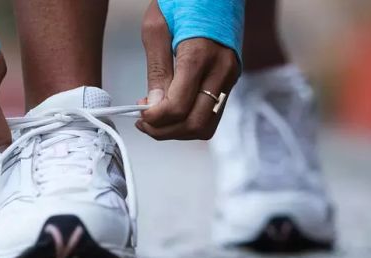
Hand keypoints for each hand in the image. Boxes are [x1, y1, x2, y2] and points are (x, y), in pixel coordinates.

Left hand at [136, 0, 239, 140]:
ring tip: (157, 120)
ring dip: (178, 131)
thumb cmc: (184, 0)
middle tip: (145, 123)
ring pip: (206, 126)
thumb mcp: (157, 27)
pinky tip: (173, 112)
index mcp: (199, 55)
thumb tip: (154, 104)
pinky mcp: (230, 81)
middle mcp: (220, 71)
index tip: (140, 114)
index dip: (155, 119)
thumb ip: (156, 69)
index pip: (178, 106)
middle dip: (165, 131)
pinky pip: (211, 115)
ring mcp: (229, 78)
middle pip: (194, 124)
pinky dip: (189, 121)